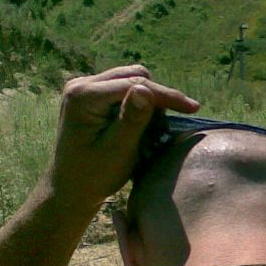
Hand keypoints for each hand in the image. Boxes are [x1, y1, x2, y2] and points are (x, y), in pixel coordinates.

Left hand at [47, 66, 198, 209]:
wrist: (71, 189)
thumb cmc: (95, 175)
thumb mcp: (118, 150)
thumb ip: (132, 119)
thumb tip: (146, 89)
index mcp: (83, 95)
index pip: (134, 84)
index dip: (166, 95)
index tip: (194, 108)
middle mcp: (81, 84)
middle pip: (134, 76)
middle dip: (157, 98)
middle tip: (166, 127)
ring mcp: (84, 88)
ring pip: (131, 80)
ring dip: (149, 102)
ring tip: (152, 131)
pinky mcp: (91, 96)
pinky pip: (124, 90)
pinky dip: (139, 105)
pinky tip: (141, 127)